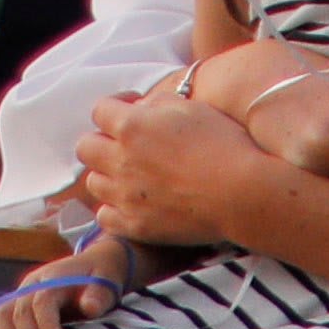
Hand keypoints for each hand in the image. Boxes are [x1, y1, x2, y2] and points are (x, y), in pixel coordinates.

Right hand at [0, 237, 128, 328]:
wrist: (90, 268)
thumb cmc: (99, 279)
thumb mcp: (106, 282)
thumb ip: (99, 296)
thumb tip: (89, 308)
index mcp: (53, 277)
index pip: (42, 302)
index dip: (46, 327)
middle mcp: (31, 285)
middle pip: (19, 312)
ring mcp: (19, 295)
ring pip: (0, 317)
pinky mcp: (13, 307)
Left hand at [77, 88, 302, 250]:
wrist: (242, 193)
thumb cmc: (224, 145)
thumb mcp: (192, 108)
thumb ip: (157, 103)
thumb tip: (140, 109)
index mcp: (131, 126)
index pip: (100, 110)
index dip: (115, 107)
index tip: (131, 111)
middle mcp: (119, 160)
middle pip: (86, 147)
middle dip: (102, 140)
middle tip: (126, 144)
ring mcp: (124, 196)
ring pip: (93, 182)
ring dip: (107, 174)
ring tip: (132, 175)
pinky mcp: (134, 225)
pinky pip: (104, 216)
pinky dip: (114, 208)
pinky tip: (135, 202)